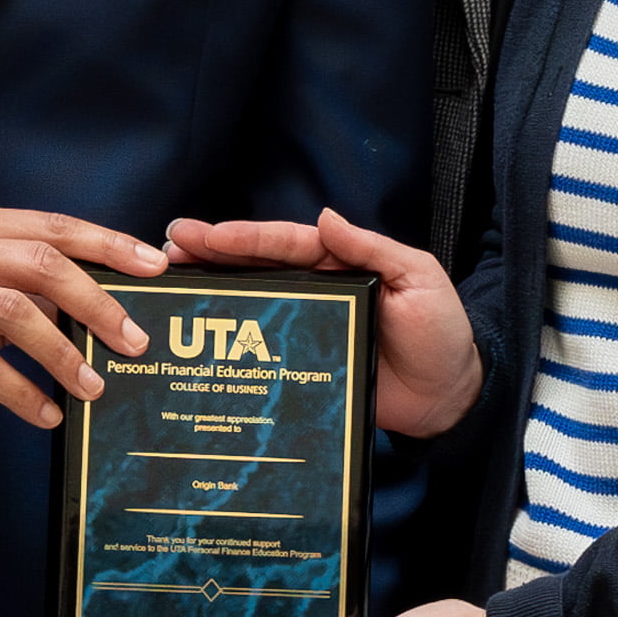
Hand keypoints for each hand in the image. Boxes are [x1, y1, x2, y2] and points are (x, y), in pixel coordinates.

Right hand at [0, 204, 164, 423]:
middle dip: (96, 303)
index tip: (154, 265)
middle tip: (133, 341)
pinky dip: (22, 393)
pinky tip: (46, 414)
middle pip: (41, 265)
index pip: (53, 226)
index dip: (108, 244)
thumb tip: (104, 306)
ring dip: (63, 354)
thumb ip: (26, 279)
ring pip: (15, 314)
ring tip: (94, 386)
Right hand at [154, 209, 485, 441]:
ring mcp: (307, 328)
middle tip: (167, 248)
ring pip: (252, 304)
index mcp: (340, 263)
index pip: (285, 244)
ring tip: (169, 282)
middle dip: (211, 256)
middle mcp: (318, 291)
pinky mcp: (303, 366)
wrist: (450, 399)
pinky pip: (262, 350)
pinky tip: (198, 342)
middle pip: (256, 268)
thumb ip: (372, 249)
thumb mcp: (418, 279)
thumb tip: (326, 217)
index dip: (243, 238)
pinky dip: (229, 343)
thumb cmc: (442, 333)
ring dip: (211, 291)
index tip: (202, 234)